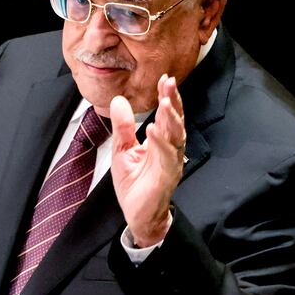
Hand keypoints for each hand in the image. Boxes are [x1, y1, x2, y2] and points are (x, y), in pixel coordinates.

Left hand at [109, 74, 185, 246]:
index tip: (165, 79)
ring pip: (175, 136)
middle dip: (173, 101)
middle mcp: (171, 148)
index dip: (168, 97)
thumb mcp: (122, 150)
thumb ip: (123, 127)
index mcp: (161, 141)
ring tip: (164, 103)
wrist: (138, 215)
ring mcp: (171, 161)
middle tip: (169, 83)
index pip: (167, 114)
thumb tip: (118, 100)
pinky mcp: (167, 176)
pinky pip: (166, 157)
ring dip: (171, 118)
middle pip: (176, 120)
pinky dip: (161, 143)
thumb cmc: (134, 184)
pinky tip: (154, 130)